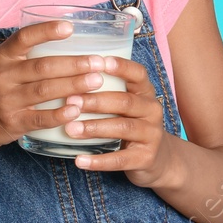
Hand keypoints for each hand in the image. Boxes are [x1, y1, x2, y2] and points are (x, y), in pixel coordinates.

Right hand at [0, 20, 115, 157]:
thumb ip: (23, 57)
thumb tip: (65, 44)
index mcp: (2, 57)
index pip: (25, 38)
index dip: (47, 31)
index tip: (70, 27)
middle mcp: (2, 75)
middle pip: (43, 66)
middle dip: (75, 63)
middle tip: (99, 62)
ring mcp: (6, 100)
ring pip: (45, 90)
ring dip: (74, 85)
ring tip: (97, 81)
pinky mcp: (11, 122)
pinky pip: (39, 118)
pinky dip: (59, 114)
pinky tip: (76, 110)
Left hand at [66, 55, 178, 187]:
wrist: (157, 160)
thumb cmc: (130, 124)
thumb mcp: (125, 105)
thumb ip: (106, 90)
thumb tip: (66, 76)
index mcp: (145, 93)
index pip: (138, 74)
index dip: (121, 67)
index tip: (99, 61)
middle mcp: (152, 110)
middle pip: (124, 101)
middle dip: (96, 101)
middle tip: (70, 101)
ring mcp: (152, 135)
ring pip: (122, 128)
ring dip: (94, 128)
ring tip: (70, 129)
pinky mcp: (146, 158)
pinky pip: (120, 160)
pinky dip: (99, 161)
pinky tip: (80, 160)